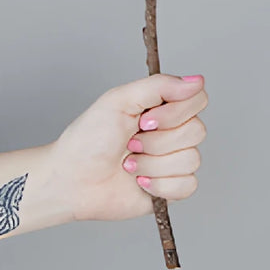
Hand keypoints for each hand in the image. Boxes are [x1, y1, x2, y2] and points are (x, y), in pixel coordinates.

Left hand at [50, 74, 207, 221]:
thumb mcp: (119, 100)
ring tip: (128, 164)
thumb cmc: (89, 138)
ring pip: (191, 159)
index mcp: (161, 106)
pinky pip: (187, 185)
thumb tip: (197, 81)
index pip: (197, 99)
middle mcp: (171, 131)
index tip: (146, 118)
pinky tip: (139, 181)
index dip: (176, 111)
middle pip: (197, 130)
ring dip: (153, 164)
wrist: (72, 180)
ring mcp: (173, 160)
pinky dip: (159, 185)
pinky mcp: (172, 188)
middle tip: (131, 142)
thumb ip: (160, 86)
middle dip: (157, 140)